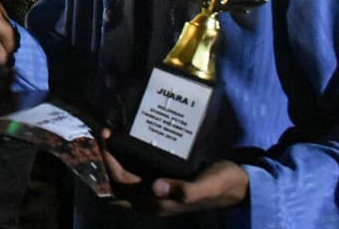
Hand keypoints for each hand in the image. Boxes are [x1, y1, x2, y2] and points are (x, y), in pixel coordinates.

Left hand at [101, 129, 248, 215]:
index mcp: (158, 202)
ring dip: (111, 162)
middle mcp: (152, 200)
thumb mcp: (207, 185)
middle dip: (102, 162)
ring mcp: (155, 192)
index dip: (108, 161)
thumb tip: (155, 186)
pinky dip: (124, 161)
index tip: (105, 136)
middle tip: (101, 135)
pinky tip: (126, 142)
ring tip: (108, 136)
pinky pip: (134, 175)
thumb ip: (184, 189)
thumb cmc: (222, 184)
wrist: (238, 186)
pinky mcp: (161, 184)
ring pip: (122, 181)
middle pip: (115, 185)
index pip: (120, 182)